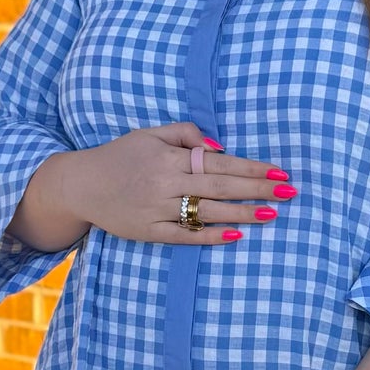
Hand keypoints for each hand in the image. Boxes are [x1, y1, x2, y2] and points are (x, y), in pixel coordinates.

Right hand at [12, 121, 296, 250]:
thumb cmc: (119, 156)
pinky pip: (185, 235)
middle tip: (289, 192)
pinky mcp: (149, 231)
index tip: (279, 171)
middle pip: (220, 185)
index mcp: (169, 156)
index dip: (251, 167)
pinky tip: (236, 236)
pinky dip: (210, 236)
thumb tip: (219, 147)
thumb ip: (185, 133)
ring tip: (272, 213)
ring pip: (207, 211)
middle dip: (257, 188)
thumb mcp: (149, 134)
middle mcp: (166, 181)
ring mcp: (157, 208)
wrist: (80, 185)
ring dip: (242, 213)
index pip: (219, 162)